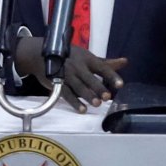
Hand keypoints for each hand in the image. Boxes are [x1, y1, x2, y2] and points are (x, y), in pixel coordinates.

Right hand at [14, 37, 128, 111]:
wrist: (40, 55)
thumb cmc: (69, 56)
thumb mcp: (87, 56)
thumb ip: (105, 63)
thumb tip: (125, 62)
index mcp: (87, 59)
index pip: (102, 67)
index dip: (111, 75)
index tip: (120, 84)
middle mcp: (78, 66)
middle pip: (90, 78)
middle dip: (98, 87)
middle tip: (107, 97)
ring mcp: (67, 75)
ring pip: (79, 87)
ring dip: (87, 96)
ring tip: (97, 104)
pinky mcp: (57, 83)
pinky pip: (66, 94)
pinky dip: (74, 102)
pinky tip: (82, 110)